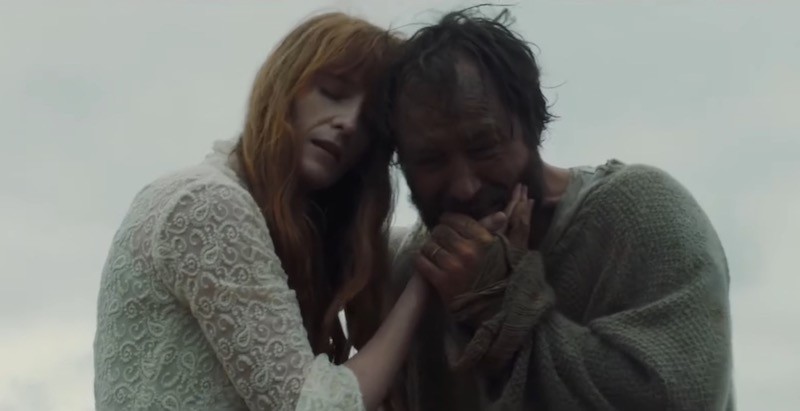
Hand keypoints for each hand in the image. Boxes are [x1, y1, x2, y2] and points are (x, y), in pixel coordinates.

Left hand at [414, 184, 533, 302]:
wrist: (498, 311)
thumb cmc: (507, 278)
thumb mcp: (516, 249)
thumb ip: (519, 223)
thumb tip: (528, 198)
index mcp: (484, 240)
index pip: (457, 219)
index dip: (450, 220)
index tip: (448, 224)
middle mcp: (467, 250)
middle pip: (441, 230)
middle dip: (439, 233)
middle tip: (441, 239)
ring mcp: (452, 266)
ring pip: (429, 245)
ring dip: (430, 247)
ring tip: (435, 251)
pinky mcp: (441, 282)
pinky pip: (422, 262)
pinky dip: (421, 260)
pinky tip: (427, 262)